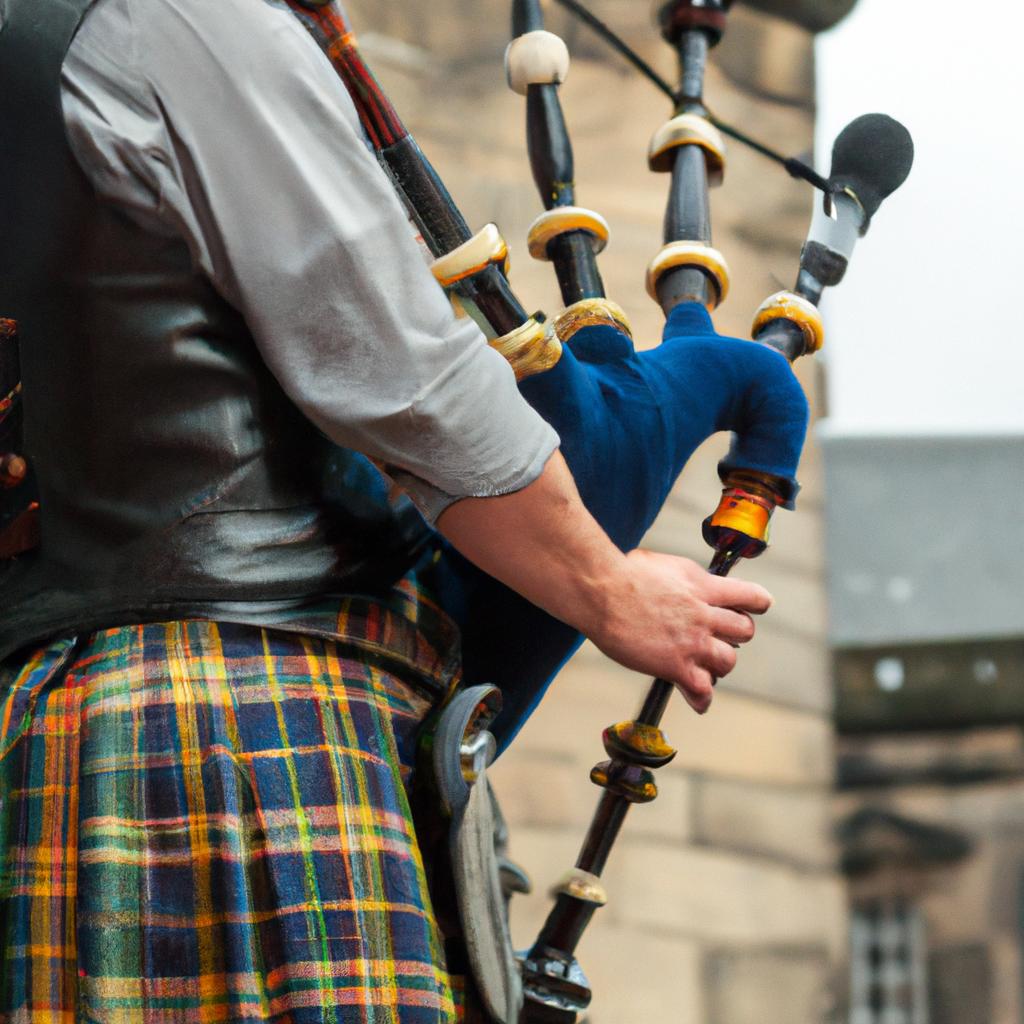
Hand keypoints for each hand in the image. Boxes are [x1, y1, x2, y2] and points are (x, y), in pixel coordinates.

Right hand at [437, 450, 770, 715]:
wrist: (599, 588)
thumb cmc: (617, 570)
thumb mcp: (657, 562)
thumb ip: (674, 573)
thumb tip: (667, 573)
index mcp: (703, 585)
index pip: (751, 596)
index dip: (756, 605)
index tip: (756, 608)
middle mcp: (706, 614)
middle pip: (744, 631)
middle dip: (734, 636)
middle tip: (717, 639)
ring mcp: (693, 641)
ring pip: (728, 661)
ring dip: (718, 665)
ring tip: (704, 667)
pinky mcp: (676, 664)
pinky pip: (702, 689)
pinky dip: (702, 696)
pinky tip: (697, 698)